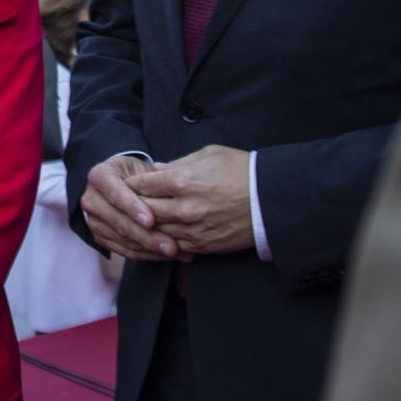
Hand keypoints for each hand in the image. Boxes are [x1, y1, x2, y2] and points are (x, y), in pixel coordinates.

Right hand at [81, 154, 184, 261]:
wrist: (124, 183)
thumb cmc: (138, 175)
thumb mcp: (144, 170)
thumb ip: (155, 179)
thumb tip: (174, 185)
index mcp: (99, 176)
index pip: (115, 193)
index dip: (132, 207)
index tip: (151, 221)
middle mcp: (91, 198)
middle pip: (119, 221)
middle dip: (146, 236)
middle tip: (171, 246)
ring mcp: (93, 220)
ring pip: (122, 239)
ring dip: (150, 249)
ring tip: (175, 253)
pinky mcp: (99, 237)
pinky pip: (123, 250)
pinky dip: (146, 255)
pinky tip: (165, 256)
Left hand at [127, 145, 252, 255]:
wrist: (272, 199)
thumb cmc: (242, 171)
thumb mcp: (209, 155)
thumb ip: (179, 163)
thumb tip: (157, 169)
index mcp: (181, 181)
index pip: (142, 185)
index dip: (132, 185)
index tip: (128, 185)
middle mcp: (183, 208)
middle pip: (144, 211)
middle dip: (134, 206)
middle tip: (128, 204)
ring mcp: (192, 230)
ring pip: (156, 231)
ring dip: (148, 226)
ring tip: (143, 220)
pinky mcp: (203, 246)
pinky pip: (175, 246)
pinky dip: (167, 240)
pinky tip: (165, 234)